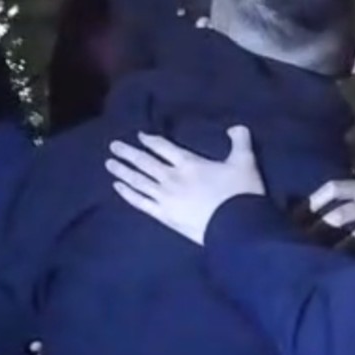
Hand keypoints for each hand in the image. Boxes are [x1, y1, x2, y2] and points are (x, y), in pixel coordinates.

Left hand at [106, 127, 265, 245]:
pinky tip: (117, 187)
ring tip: (109, 163)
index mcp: (189, 163)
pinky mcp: (164, 216)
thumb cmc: (240, 193)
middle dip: (129, 152)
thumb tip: (235, 127)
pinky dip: (128, 194)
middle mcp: (172, 177)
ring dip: (123, 171)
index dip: (150, 140)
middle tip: (113, 146)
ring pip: (138, 181)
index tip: (139, 136)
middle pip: (145, 162)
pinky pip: (141, 203)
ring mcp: (165, 198)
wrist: (236, 227)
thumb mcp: (245, 162)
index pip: (164, 147)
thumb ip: (240, 141)